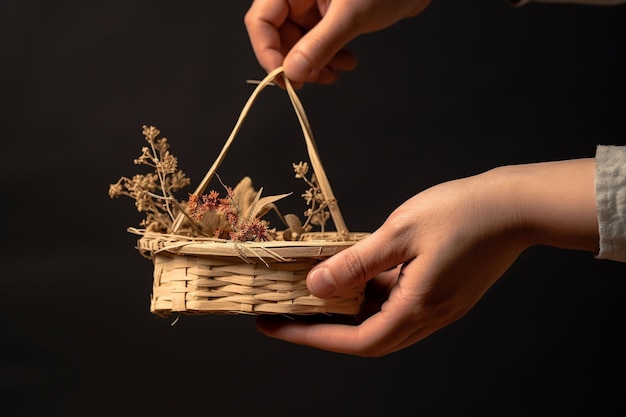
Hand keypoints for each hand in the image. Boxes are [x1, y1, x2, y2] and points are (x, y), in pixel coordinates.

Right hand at [244, 0, 431, 86]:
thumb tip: (293, 72)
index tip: (285, 77)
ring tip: (336, 74)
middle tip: (313, 81)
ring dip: (314, 65)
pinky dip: (329, 58)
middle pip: (278, 35)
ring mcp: (313, 5)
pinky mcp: (328, 16)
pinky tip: (347, 63)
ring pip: (298, 43)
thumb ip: (320, 44)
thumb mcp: (350, 16)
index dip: (267, 51)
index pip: (260, 20)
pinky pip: (317, 42)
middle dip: (296, 62)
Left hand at [257, 159, 598, 355]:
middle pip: (366, 336)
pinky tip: (354, 274)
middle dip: (321, 328)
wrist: (516, 206)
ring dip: (346, 310)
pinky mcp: (443, 292)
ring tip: (312, 292)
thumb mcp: (399, 233)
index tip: (274, 325)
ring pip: (381, 320)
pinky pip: (396, 303)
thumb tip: (315, 287)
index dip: (310, 337)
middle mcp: (428, 315)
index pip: (354, 340)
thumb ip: (355, 264)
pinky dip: (370, 294)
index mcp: (417, 307)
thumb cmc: (462, 213)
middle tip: (285, 312)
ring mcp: (438, 306)